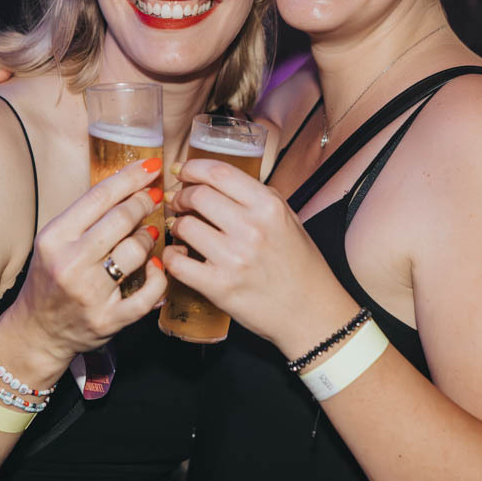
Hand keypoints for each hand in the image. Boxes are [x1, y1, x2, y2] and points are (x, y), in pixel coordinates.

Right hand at [4, 156, 169, 370]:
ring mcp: (90, 294)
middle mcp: (70, 264)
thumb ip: (85, 218)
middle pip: (122, 220)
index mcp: (54, 238)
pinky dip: (158, 276)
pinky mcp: (108, 319)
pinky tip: (155, 266)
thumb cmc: (49, 280)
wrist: (37, 332)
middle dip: (144, 202)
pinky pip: (148, 293)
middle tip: (155, 196)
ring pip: (136, 252)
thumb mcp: (54, 242)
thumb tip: (127, 187)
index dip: (130, 178)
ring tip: (148, 234)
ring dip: (149, 237)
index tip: (151, 166)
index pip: (99, 196)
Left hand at [165, 159, 356, 356]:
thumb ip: (256, 197)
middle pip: (197, 195)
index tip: (183, 171)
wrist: (310, 312)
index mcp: (269, 207)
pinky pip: (177, 262)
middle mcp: (251, 229)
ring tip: (181, 228)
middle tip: (180, 202)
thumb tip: (216, 180)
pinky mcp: (219, 287)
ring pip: (184, 226)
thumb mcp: (288, 219)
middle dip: (181, 195)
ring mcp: (234, 259)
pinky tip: (179, 254)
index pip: (220, 173)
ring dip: (176, 224)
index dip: (193, 167)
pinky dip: (171, 255)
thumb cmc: (300, 266)